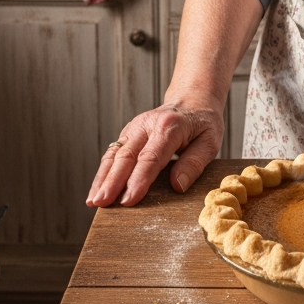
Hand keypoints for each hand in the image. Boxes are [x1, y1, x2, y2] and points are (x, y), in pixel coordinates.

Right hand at [86, 90, 223, 207]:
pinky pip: (112, 154)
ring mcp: (134, 129)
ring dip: (102, 179)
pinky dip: (103, 173)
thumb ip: (194, 163)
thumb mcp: (210, 142)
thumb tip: (178, 186)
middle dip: (112, 182)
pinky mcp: (127, 134)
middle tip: (102, 203)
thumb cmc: (203, 124)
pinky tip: (97, 190)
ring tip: (94, 201)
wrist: (192, 100)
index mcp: (169, 127)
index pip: (150, 157)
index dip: (138, 180)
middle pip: (126, 156)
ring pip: (114, 155)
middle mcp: (146, 125)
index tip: (129, 201)